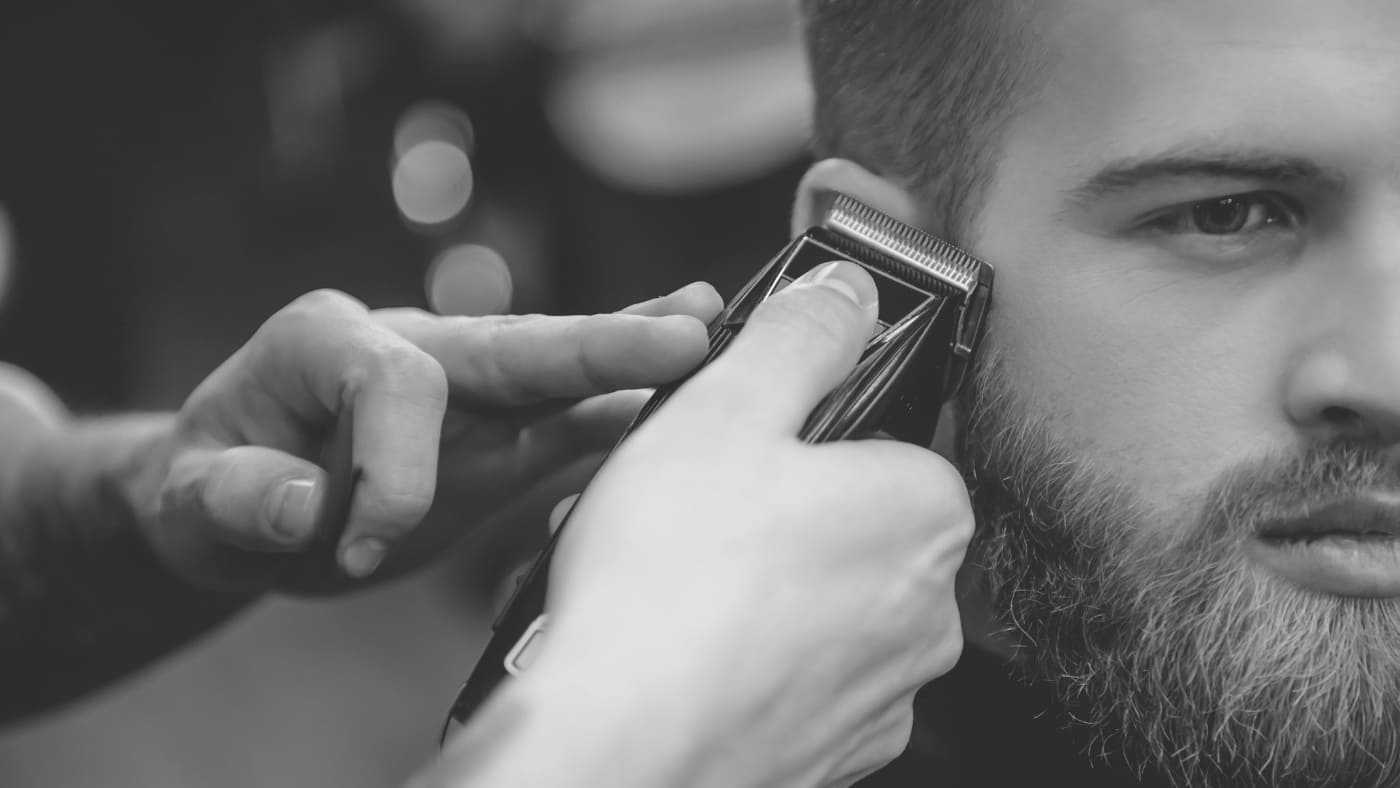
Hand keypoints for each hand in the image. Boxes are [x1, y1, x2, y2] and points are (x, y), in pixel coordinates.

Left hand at [128, 281, 722, 592]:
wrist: (238, 505)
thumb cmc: (208, 492)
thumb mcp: (189, 502)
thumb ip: (238, 497)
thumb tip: (309, 505)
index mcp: (326, 341)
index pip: (397, 380)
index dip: (397, 465)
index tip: (368, 545)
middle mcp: (407, 343)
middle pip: (509, 341)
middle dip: (594, 343)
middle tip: (685, 331)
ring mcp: (460, 386)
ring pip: (551, 371)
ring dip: (629, 357)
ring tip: (707, 330)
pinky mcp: (495, 432)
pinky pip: (563, 419)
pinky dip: (620, 412)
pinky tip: (682, 395)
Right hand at [487, 261, 971, 787]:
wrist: (617, 751)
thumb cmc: (667, 581)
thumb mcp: (725, 407)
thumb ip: (802, 335)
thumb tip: (849, 293)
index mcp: (926, 510)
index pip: (884, 438)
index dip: (795, 430)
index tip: (733, 444)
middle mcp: (931, 611)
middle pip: (844, 523)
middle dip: (764, 508)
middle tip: (674, 509)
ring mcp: (885, 694)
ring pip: (811, 604)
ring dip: (744, 583)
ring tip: (656, 581)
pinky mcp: (833, 756)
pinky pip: (789, 678)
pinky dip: (739, 658)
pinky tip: (672, 649)